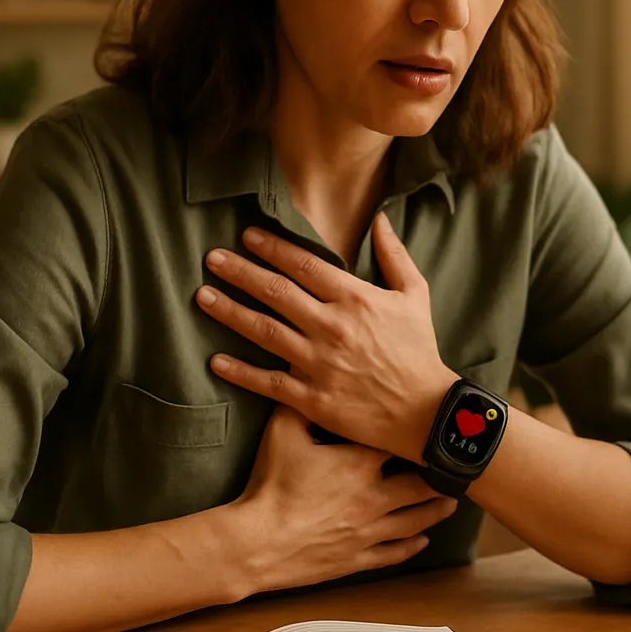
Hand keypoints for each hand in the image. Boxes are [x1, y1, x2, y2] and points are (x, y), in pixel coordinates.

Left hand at [196, 212, 457, 461]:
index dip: (273, 247)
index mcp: (356, 298)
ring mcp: (320, 364)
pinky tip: (216, 361)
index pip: (304, 265)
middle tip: (212, 258)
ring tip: (203, 296)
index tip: (247, 236)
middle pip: (276, 293)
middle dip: (240, 272)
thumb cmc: (420, 350)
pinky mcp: (313, 399)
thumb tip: (380, 218)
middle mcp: (333, 327)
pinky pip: (268, 382)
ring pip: (265, 332)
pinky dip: (240, 372)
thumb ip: (394, 254)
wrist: (427, 412)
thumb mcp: (415, 295)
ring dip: (230, 312)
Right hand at [231, 406, 455, 595]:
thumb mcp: (282, 432)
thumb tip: (305, 368)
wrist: (257, 541)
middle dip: (440, 477)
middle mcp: (373, 497)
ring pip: (414, 521)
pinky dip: (411, 547)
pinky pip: (393, 553)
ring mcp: (368, 531)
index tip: (435, 426)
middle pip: (420, 485)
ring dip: (435, 511)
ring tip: (451, 503)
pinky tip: (422, 541)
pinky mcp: (357, 559)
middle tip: (457, 470)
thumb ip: (300, 400)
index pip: (400, 443)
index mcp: (360, 463)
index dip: (418, 434)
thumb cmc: (270, 484)